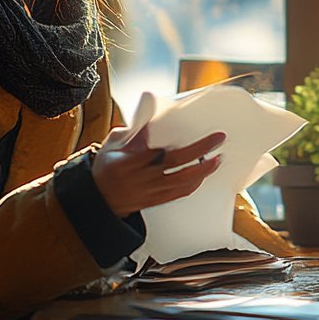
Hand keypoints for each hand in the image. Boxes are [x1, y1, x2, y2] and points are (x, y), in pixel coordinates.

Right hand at [91, 108, 225, 217]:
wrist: (101, 199)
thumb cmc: (106, 168)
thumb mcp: (112, 146)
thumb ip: (131, 133)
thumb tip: (149, 120)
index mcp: (127, 162)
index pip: (150, 150)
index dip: (168, 141)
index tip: (183, 127)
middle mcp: (142, 178)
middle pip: (175, 163)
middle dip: (200, 149)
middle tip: (218, 138)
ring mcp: (151, 191)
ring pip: (183, 181)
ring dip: (203, 169)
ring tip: (217, 158)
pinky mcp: (157, 199)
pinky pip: (180, 193)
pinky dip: (195, 183)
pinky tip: (204, 173)